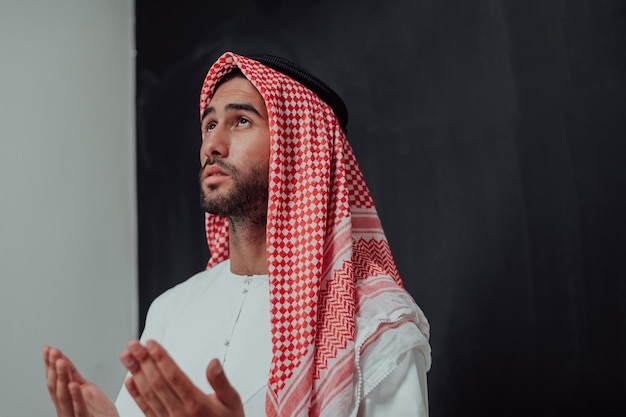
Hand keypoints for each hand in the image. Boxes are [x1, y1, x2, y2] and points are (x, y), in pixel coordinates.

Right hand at [43, 346, 118, 416]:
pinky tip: (73, 384)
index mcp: (66, 400)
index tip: (48, 350)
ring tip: (60, 362)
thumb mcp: (86, 389)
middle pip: (55, 387)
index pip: (53, 380)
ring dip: (61, 378)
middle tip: (53, 352)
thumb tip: (62, 359)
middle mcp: (66, 408)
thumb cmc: (99, 412)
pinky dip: (75, 397)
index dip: (49, 365)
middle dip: (53, 368)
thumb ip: (74, 376)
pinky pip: (79, 409)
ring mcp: (73, 415)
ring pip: (64, 397)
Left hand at [120, 340, 243, 416]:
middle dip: (143, 361)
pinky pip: (146, 409)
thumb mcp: (231, 402)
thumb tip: (213, 363)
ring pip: (148, 394)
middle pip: (157, 382)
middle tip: (134, 345)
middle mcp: (180, 413)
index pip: (173, 376)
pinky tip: (130, 381)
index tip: (151, 344)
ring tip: (127, 357)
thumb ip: (221, 381)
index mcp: (196, 404)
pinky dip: (135, 394)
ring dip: (136, 373)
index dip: (160, 358)